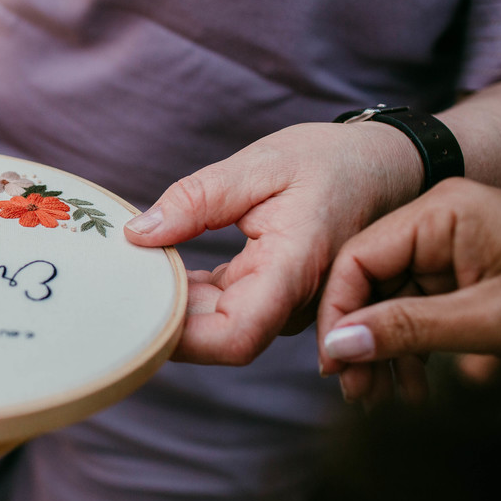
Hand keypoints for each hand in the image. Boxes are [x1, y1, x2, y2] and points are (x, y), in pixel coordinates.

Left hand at [123, 122, 422, 364]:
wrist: (386, 166)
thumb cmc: (332, 161)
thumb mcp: (262, 163)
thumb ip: (198, 198)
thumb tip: (138, 234)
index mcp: (295, 269)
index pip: (234, 337)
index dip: (181, 339)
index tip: (135, 309)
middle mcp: (295, 301)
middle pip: (220, 339)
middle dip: (165, 320)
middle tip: (114, 284)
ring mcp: (285, 304)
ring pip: (219, 328)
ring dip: (175, 306)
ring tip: (130, 270)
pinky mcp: (272, 295)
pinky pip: (225, 310)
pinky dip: (189, 294)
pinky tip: (158, 267)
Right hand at [318, 179, 500, 404]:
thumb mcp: (489, 318)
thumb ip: (409, 330)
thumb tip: (339, 346)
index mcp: (439, 213)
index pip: (358, 258)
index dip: (337, 312)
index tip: (334, 364)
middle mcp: (435, 221)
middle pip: (368, 280)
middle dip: (359, 339)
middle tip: (357, 393)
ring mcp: (445, 245)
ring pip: (387, 299)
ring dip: (382, 351)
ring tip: (382, 400)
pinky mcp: (457, 270)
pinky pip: (415, 307)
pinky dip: (410, 347)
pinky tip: (415, 387)